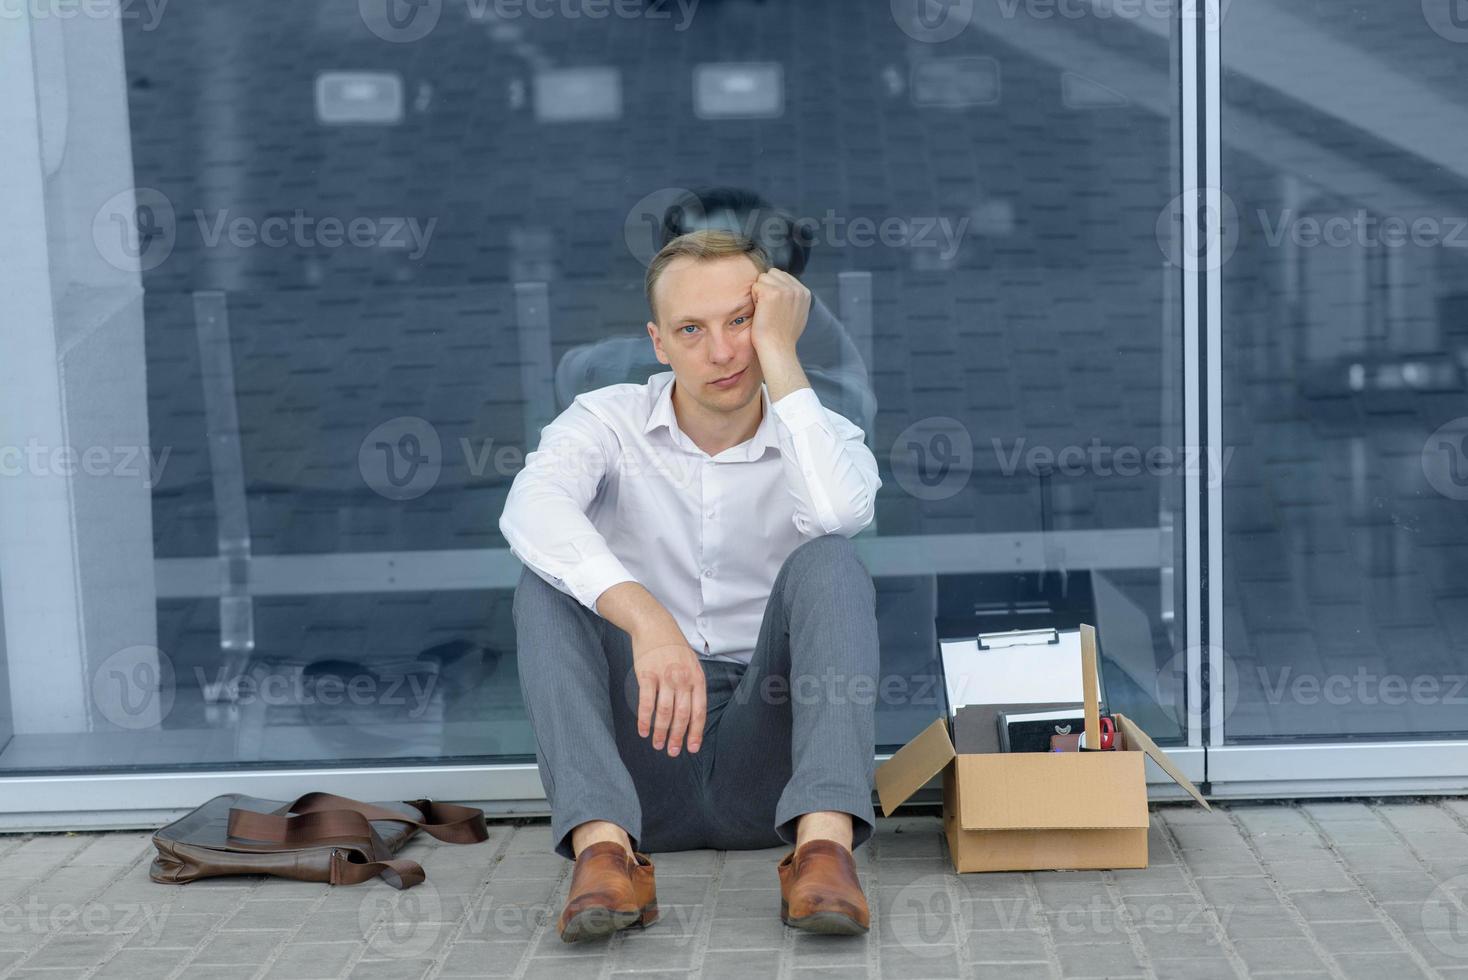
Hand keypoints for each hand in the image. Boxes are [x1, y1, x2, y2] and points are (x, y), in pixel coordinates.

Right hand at [631, 628, 706, 756]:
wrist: (654, 625)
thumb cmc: (673, 647)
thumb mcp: (692, 664)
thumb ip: (693, 687)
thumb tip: (692, 716)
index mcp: (697, 678)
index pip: (699, 711)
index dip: (696, 732)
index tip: (691, 749)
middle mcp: (683, 679)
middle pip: (682, 715)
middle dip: (678, 737)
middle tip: (673, 752)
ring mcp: (664, 676)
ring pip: (664, 712)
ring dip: (661, 732)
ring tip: (658, 745)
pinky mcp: (647, 674)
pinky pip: (646, 703)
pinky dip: (644, 720)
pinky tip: (643, 731)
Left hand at [750, 268, 810, 358]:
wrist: (777, 348)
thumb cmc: (783, 335)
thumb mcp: (798, 314)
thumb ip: (794, 298)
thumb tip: (786, 289)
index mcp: (805, 292)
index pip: (782, 276)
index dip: (773, 289)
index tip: (775, 307)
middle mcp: (797, 288)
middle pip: (773, 273)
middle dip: (766, 287)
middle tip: (768, 309)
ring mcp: (785, 289)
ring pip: (763, 278)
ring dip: (760, 292)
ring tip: (765, 310)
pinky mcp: (771, 292)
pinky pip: (755, 286)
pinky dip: (754, 298)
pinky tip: (761, 311)